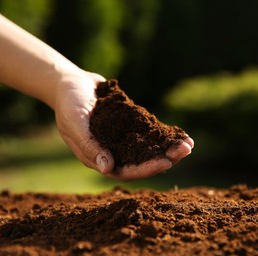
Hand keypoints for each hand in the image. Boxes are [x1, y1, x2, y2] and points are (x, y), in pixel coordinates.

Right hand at [54, 70, 193, 180]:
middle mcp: (114, 152)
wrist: (72, 83)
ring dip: (168, 149)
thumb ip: (89, 145)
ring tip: (188, 144)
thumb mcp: (75, 122)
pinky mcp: (131, 127)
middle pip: (142, 162)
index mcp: (99, 158)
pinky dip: (165, 136)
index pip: (125, 170)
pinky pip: (150, 134)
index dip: (145, 168)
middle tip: (184, 151)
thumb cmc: (69, 103)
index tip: (165, 163)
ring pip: (149, 150)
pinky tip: (181, 134)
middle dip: (164, 158)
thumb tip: (107, 169)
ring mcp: (123, 140)